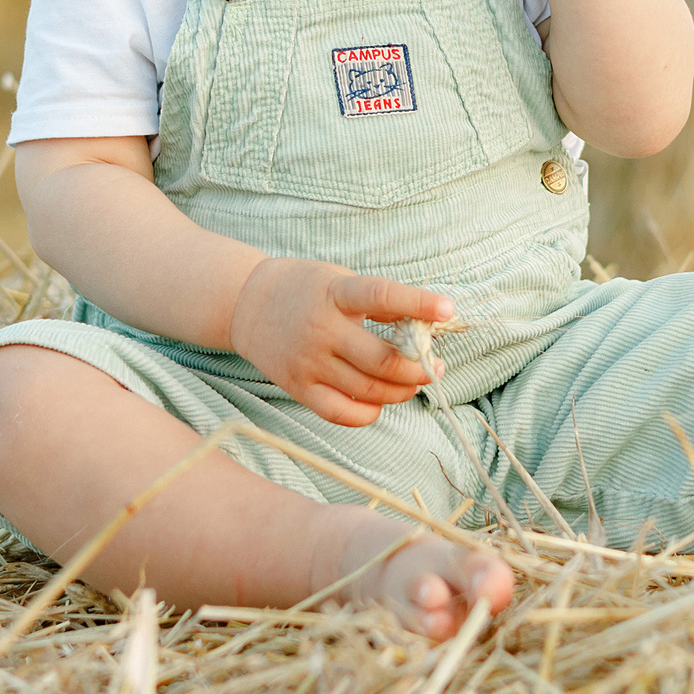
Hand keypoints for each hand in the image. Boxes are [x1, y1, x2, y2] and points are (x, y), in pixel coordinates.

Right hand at [229, 259, 450, 426]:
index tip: (448, 309)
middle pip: (382, 360)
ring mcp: (308, 362)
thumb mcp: (340, 280)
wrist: (246, 303)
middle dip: (419, 368)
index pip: (381, 296)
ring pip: (369, 390)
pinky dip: (370, 413)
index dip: (418, 303)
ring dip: (402, 391)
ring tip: (413, 382)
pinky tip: (380, 401)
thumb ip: (378, 302)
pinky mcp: (298, 387)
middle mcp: (321, 329)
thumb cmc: (306, 289)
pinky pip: (342, 413)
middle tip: (434, 365)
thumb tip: (427, 326)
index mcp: (335, 294)